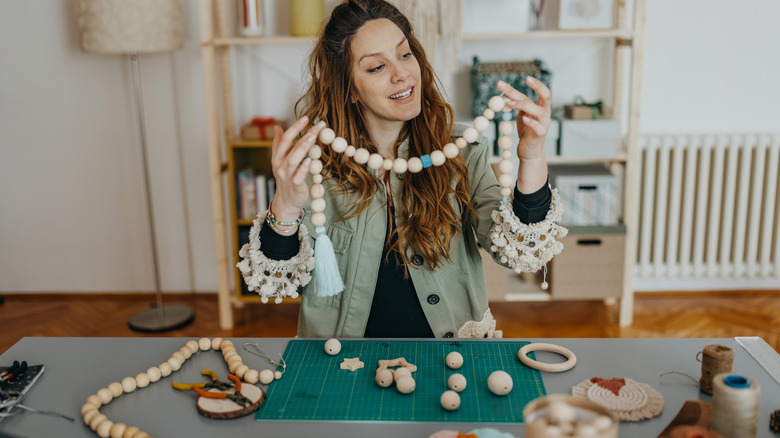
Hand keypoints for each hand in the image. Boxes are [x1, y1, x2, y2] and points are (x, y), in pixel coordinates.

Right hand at [270, 117, 326, 221]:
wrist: (286, 202)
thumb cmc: (287, 179)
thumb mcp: (280, 161)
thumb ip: (279, 145)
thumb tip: (277, 127)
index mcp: (277, 157)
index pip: (284, 138)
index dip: (295, 127)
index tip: (306, 118)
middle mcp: (280, 165)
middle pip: (290, 146)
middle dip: (304, 134)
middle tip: (318, 126)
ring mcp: (286, 176)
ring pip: (293, 159)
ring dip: (303, 147)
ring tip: (313, 137)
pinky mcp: (294, 186)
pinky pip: (298, 176)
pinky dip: (303, 168)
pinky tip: (310, 160)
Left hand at [496, 78, 549, 193]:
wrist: (529, 151)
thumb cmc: (526, 132)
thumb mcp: (522, 115)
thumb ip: (517, 104)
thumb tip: (505, 93)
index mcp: (542, 107)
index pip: (543, 92)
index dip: (537, 84)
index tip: (526, 77)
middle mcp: (546, 113)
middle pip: (545, 96)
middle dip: (535, 87)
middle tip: (524, 80)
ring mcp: (544, 124)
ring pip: (539, 111)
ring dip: (524, 105)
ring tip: (509, 103)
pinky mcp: (540, 135)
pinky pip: (538, 127)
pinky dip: (531, 122)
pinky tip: (523, 118)